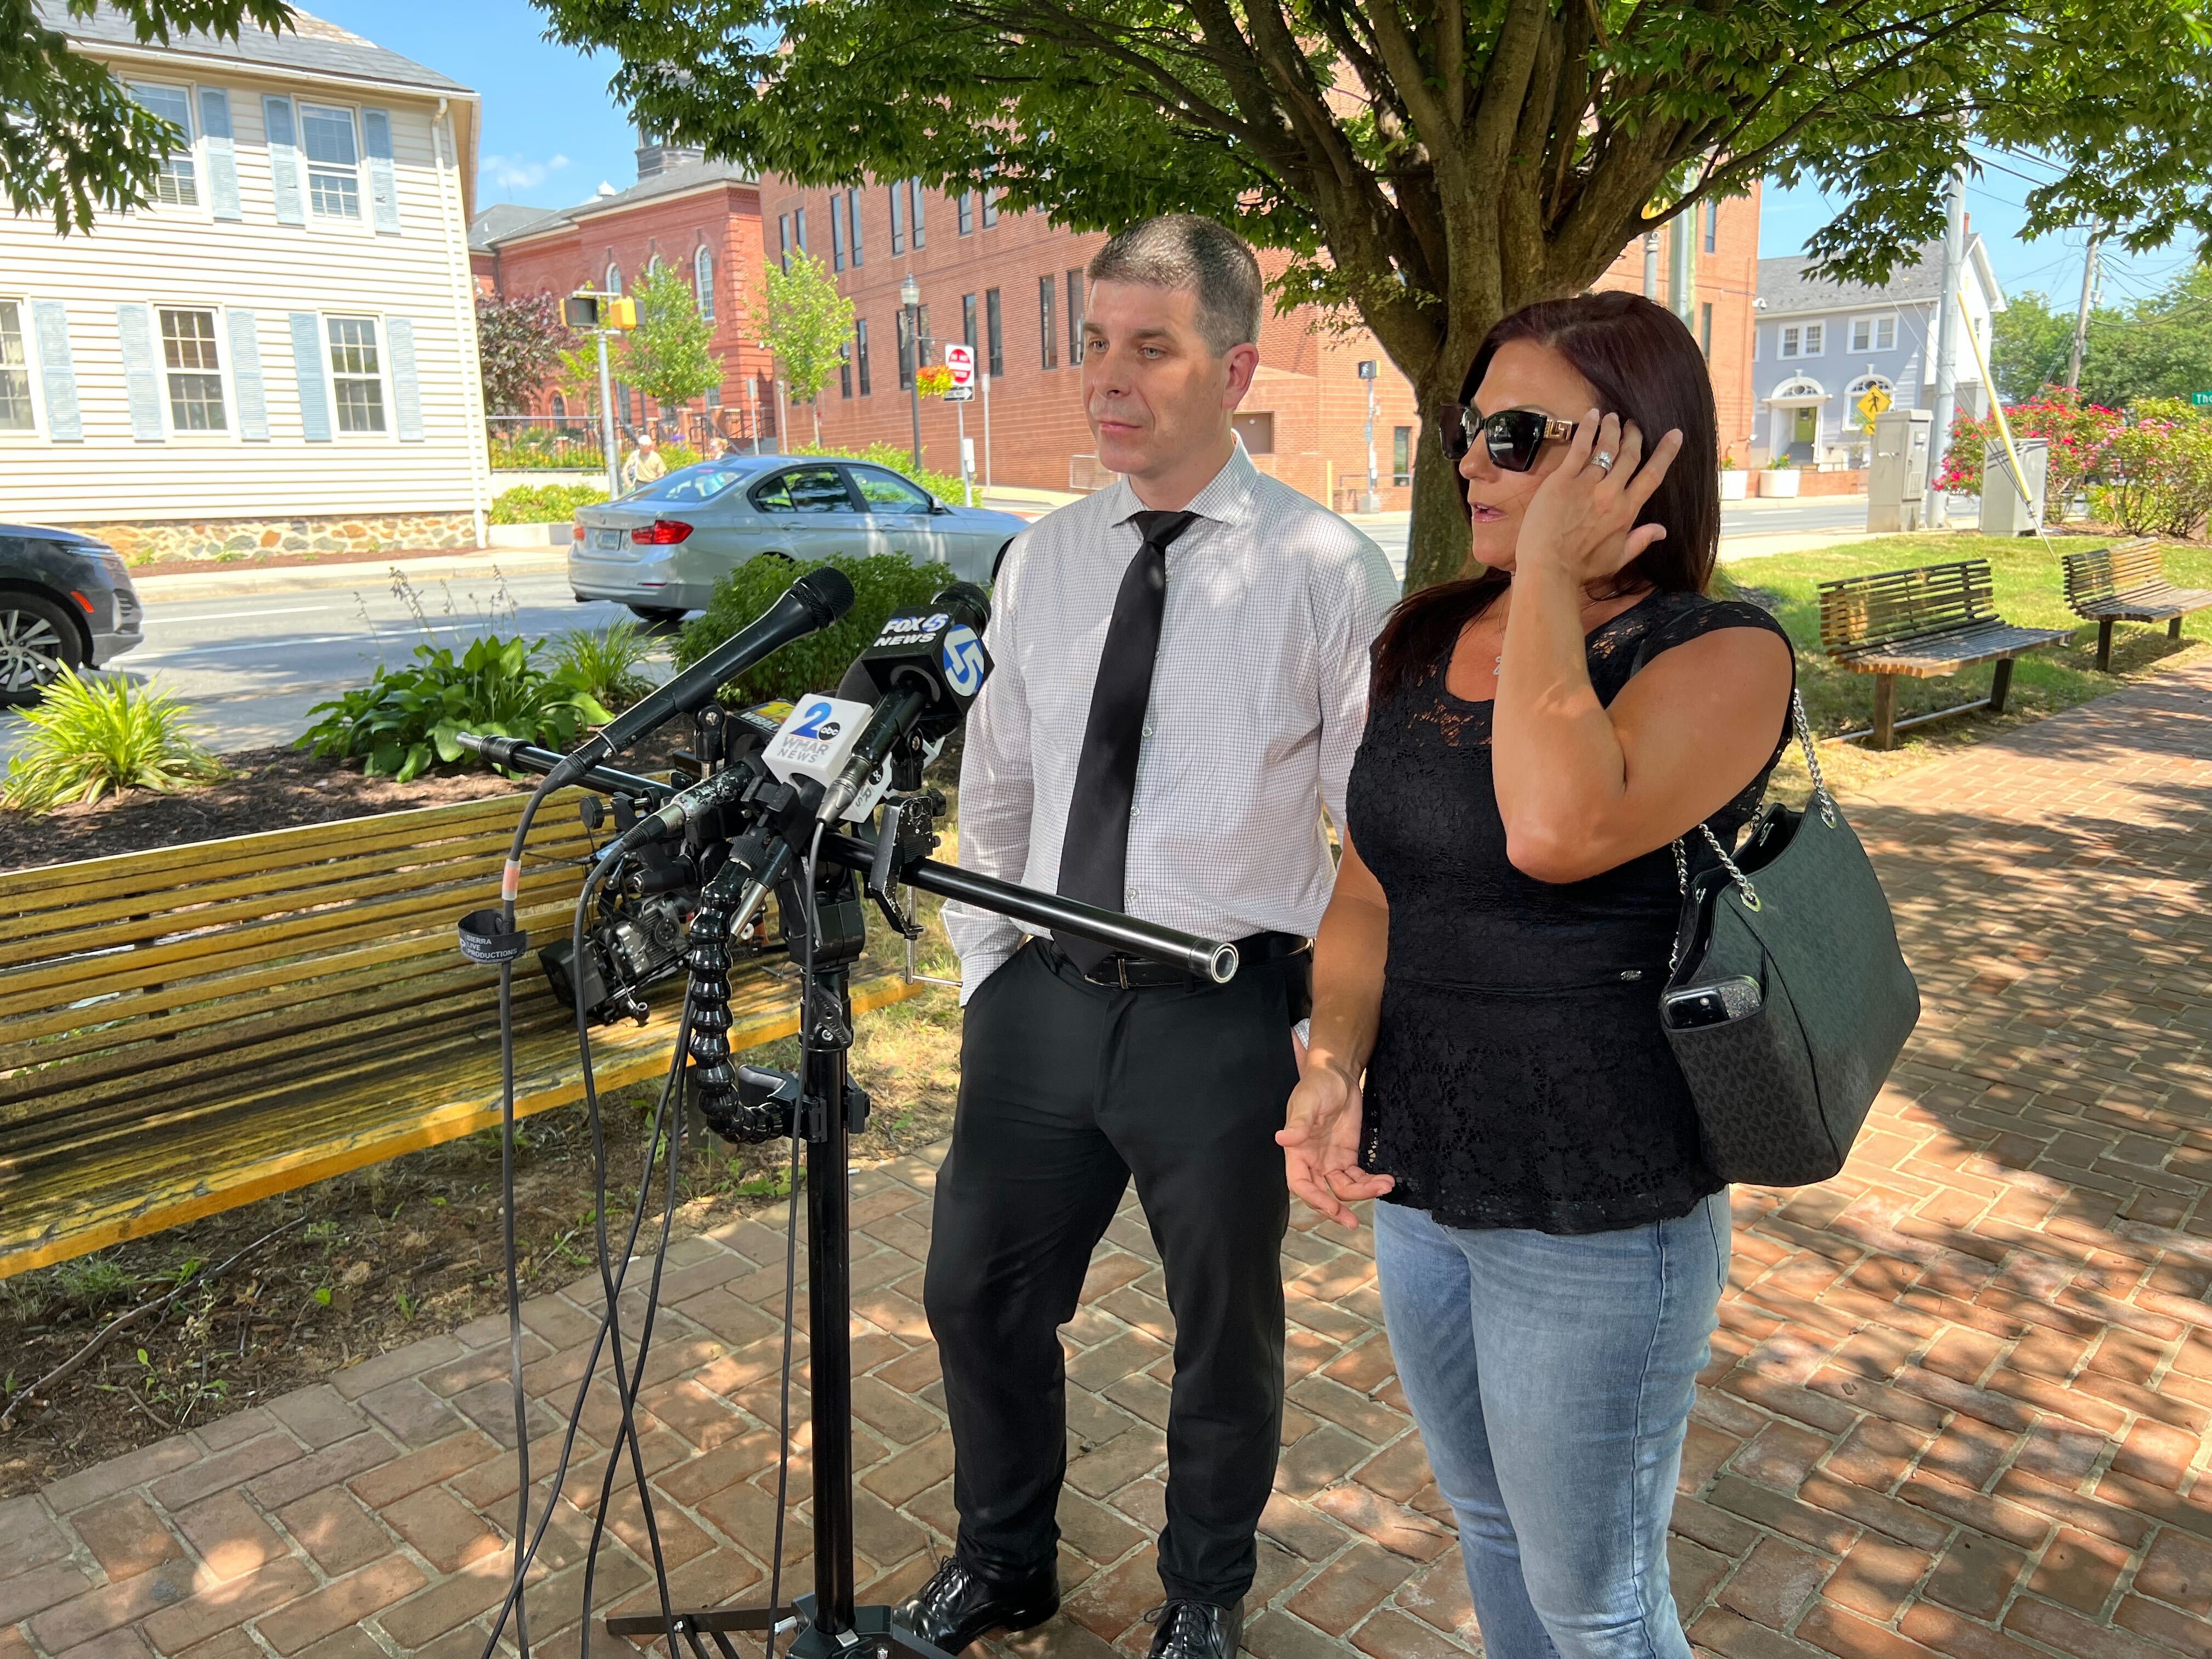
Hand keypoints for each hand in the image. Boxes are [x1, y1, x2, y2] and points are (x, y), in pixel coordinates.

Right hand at [1277, 1036, 1393, 1228]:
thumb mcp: (1307, 1102)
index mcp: (1296, 1152)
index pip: (1300, 1184)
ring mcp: (1330, 1160)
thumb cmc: (1317, 1085)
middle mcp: (1312, 1161)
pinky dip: (1370, 1182)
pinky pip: (1358, 1176)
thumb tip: (1282, 1138)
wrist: (1338, 1074)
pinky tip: (1385, 1180)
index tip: (1331, 1208)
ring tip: (1384, 1186)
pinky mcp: (1348, 1156)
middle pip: (1322, 1193)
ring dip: (1362, 1193)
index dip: (1313, 1199)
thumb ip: (1298, 1123)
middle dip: (1336, 1210)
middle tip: (1353, 1222)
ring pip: (1343, 1188)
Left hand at [1517, 409, 1682, 586]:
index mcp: (1627, 511)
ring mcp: (1587, 483)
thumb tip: (1662, 530)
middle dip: (1634, 436)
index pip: (1652, 475)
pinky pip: (1579, 447)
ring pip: (1606, 447)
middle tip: (1633, 425)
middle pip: (1629, 455)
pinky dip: (1588, 429)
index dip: (1665, 452)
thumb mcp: (1617, 558)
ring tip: (1614, 418)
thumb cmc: (1581, 567)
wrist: (1548, 568)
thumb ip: (1640, 540)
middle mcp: (1611, 493)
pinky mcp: (1563, 479)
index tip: (1674, 434)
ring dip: (1613, 429)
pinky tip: (1593, 415)